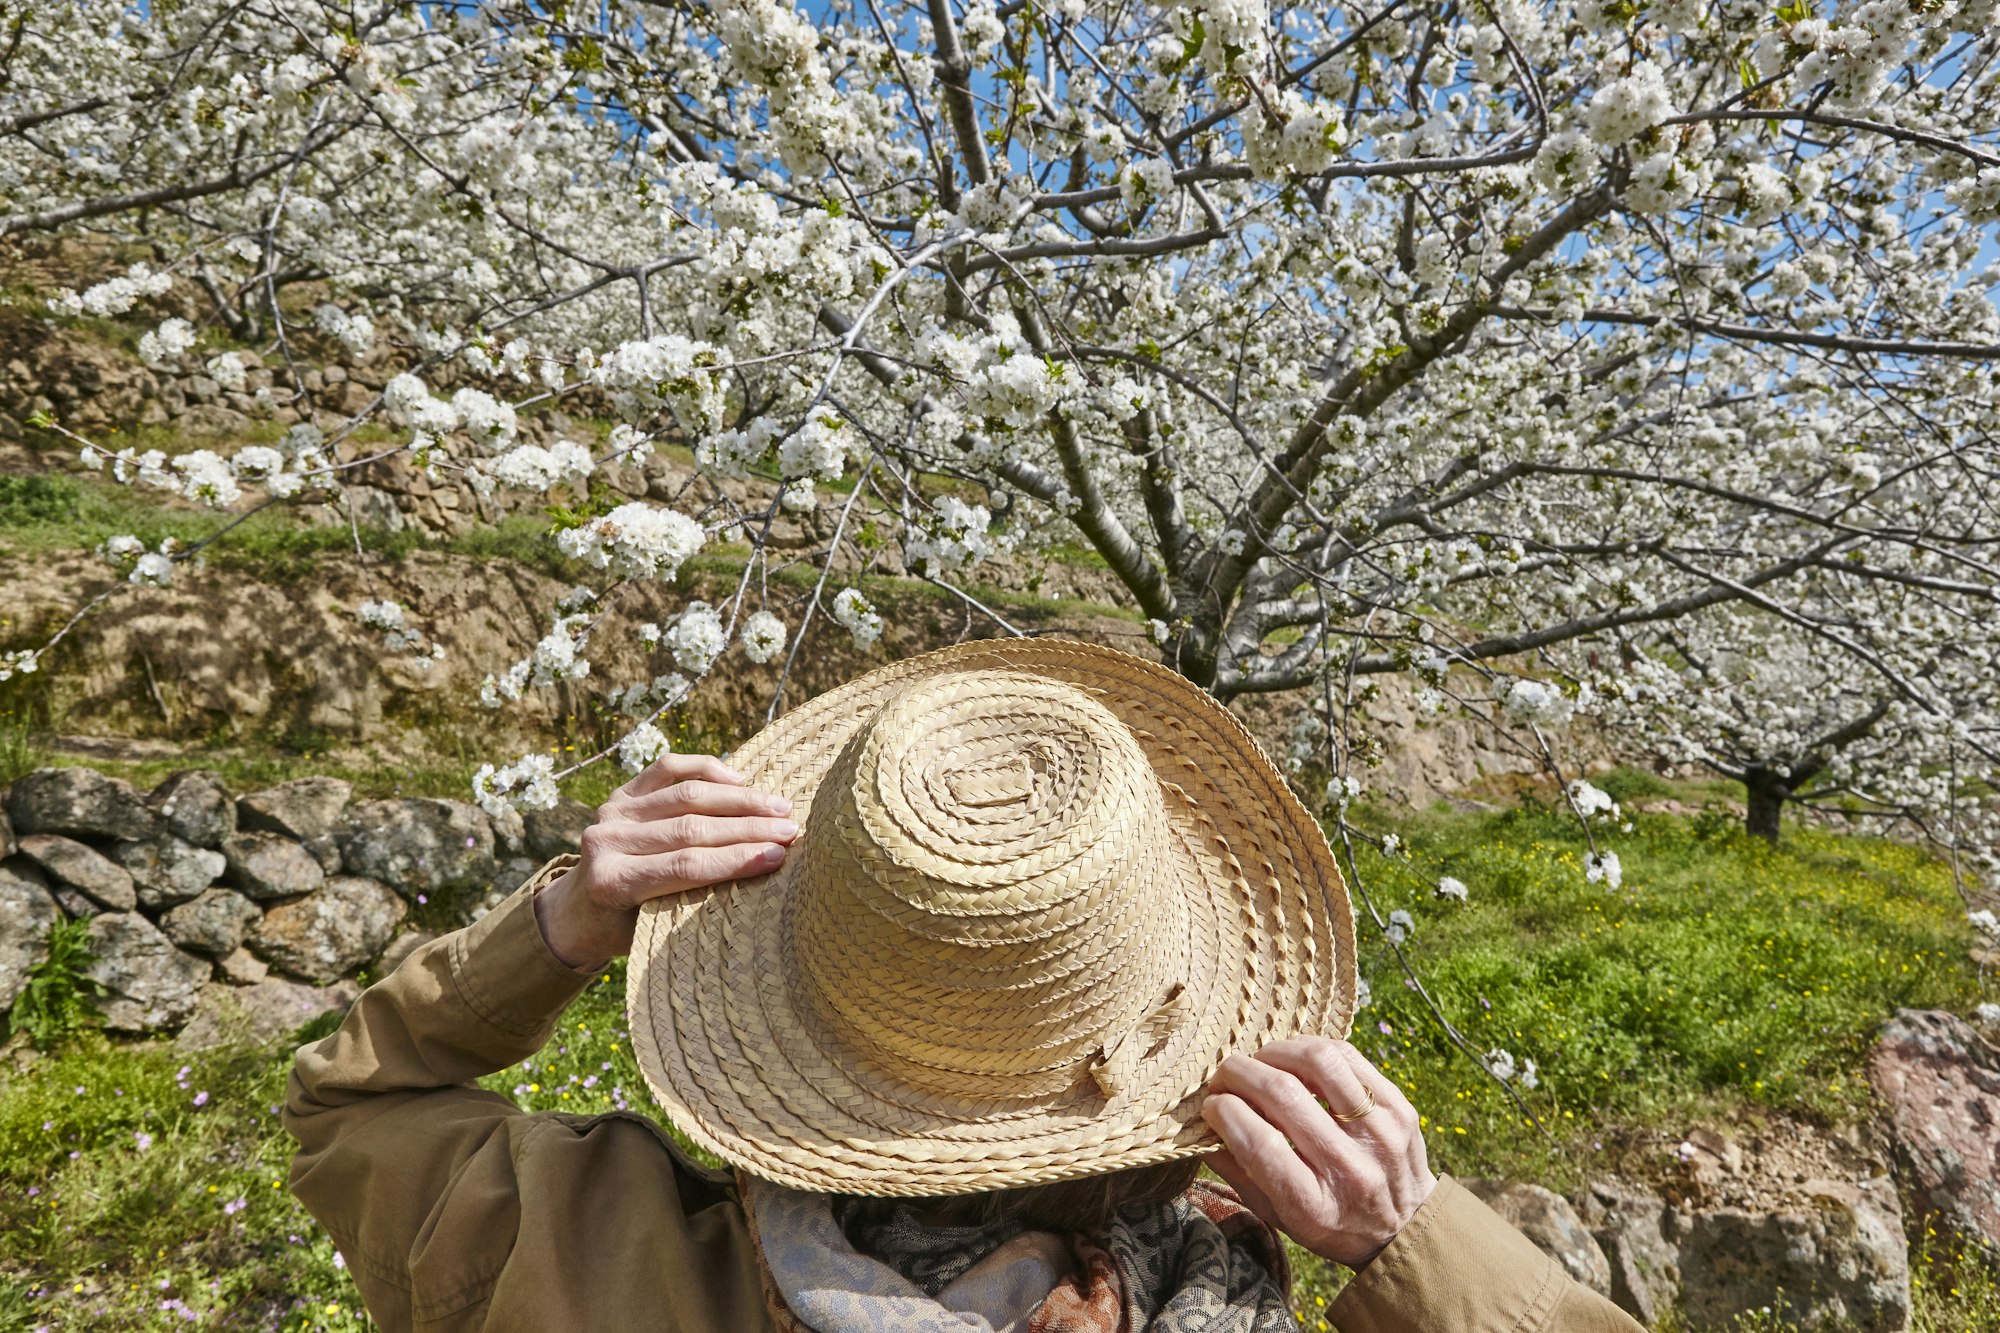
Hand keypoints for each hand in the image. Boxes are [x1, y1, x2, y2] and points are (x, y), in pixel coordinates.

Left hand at [533, 753, 798, 969]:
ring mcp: (611, 812)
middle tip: (792, 830)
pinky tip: (740, 778)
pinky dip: (707, 768)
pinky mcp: (621, 792)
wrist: (578, 910)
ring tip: (779, 806)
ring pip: (686, 795)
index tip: (779, 856)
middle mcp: (606, 841)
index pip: (686, 866)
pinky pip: (668, 768)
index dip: (735, 860)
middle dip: (749, 828)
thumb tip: (757, 873)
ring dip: (740, 799)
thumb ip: (692, 901)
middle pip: (690, 828)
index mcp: (612, 882)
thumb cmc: (626, 929)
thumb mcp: (653, 930)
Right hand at [1201, 1037, 1436, 1269]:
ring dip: (1275, 1052)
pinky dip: (1310, 1048)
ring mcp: (1381, 1133)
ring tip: (1260, 1061)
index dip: (1224, 1112)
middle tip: (1223, 1076)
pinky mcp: (1400, 1107)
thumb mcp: (1278, 1216)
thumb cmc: (1330, 1222)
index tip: (1211, 1105)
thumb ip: (1237, 1172)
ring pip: (1318, 1062)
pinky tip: (1294, 1060)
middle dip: (1238, 1074)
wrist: (1407, 1226)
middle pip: (1282, 1096)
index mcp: (1314, 1206)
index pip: (1259, 1143)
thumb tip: (1199, 1127)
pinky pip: (1348, 1056)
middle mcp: (1350, 1169)